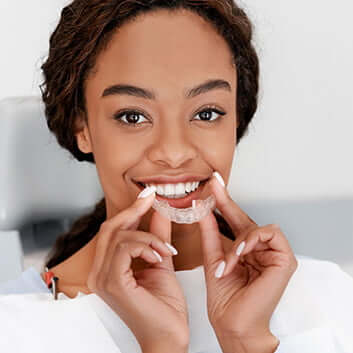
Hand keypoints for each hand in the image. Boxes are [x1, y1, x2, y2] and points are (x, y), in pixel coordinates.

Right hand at [86, 188, 188, 350]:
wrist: (169, 338)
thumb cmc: (164, 307)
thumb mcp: (161, 262)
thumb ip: (157, 237)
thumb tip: (159, 212)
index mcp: (107, 268)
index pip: (112, 231)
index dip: (130, 210)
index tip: (148, 195)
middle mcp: (98, 273)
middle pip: (110, 228)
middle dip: (133, 211)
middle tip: (152, 199)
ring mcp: (102, 278)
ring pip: (119, 236)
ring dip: (147, 235)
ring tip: (165, 249)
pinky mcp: (112, 283)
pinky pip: (125, 248)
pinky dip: (146, 245)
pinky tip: (160, 256)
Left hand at [197, 173, 297, 348]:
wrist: (232, 324)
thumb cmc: (225, 297)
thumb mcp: (213, 258)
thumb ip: (210, 233)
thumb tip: (202, 209)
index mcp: (244, 249)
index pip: (233, 220)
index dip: (223, 201)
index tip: (212, 184)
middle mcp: (259, 249)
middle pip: (244, 218)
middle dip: (227, 201)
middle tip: (213, 185)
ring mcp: (273, 253)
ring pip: (256, 227)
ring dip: (239, 240)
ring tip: (229, 259)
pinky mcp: (285, 259)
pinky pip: (269, 234)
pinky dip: (252, 241)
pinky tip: (241, 252)